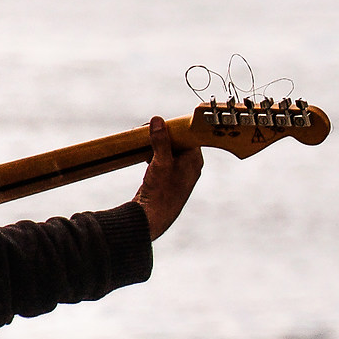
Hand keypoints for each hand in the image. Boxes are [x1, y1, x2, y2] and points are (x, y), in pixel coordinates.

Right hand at [137, 116, 202, 238]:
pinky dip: (154, 154)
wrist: (152, 217)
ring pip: (169, 150)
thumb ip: (161, 141)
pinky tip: (144, 154)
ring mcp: (179, 173)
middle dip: (162, 135)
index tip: (160, 123)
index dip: (174, 128)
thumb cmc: (161, 192)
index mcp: (194, 160)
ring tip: (144, 141)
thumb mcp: (160, 162)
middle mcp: (190, 166)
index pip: (188, 135)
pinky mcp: (168, 179)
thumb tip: (158, 120)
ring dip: (156, 144)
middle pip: (178, 141)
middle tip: (147, 131)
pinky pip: (163, 159)